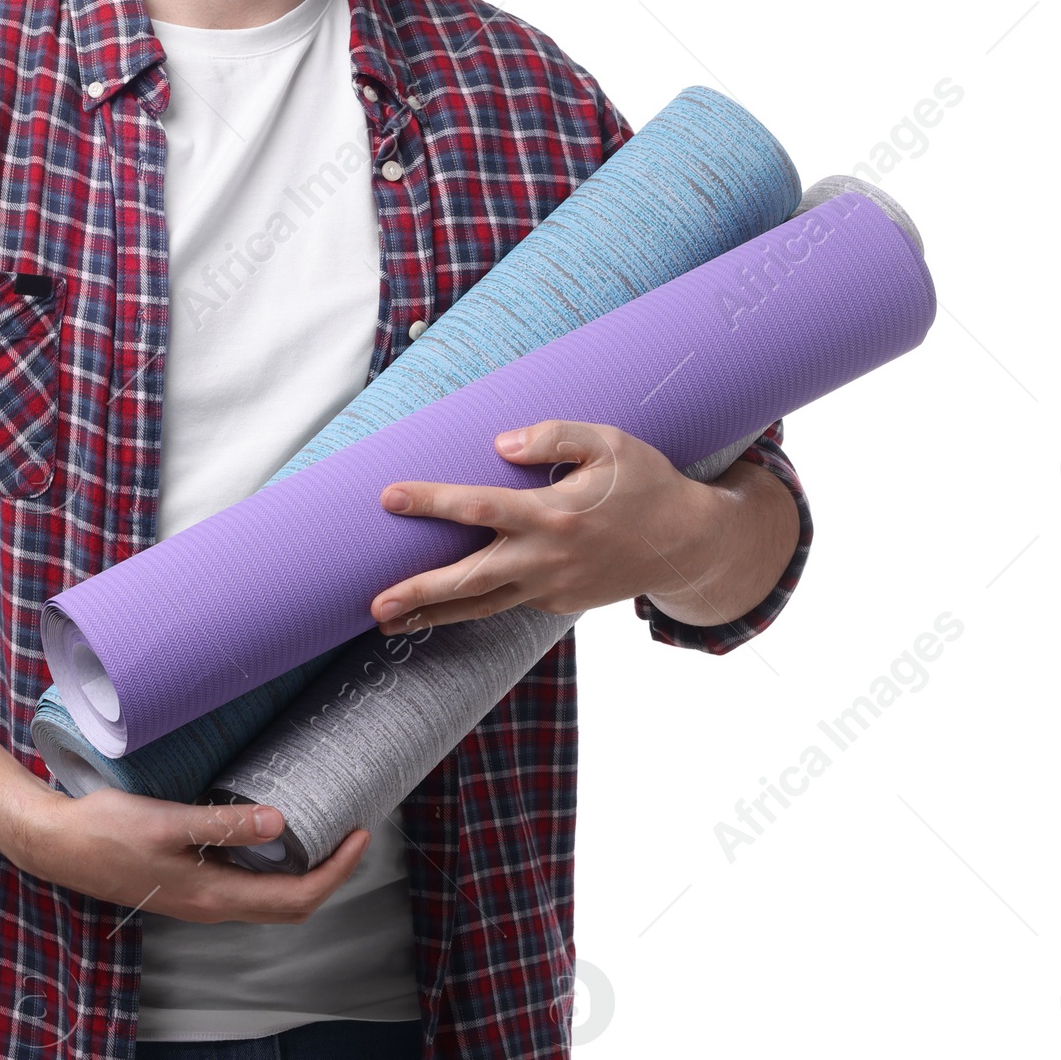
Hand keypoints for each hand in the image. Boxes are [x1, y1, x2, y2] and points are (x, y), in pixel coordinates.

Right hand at [1, 785, 371, 923]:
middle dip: (329, 874)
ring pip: (268, 897)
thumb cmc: (106, 831)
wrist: (57, 845)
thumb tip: (280, 822)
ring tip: (324, 829)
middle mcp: (211, 904)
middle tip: (355, 832)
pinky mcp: (188, 883)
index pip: (294, 897)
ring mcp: (199, 897)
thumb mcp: (166, 820)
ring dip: (303, 872)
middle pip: (289, 905)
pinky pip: (245, 885)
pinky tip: (272, 832)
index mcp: (212, 895)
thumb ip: (222, 823)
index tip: (361, 834)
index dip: (335, 871)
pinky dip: (272, 866)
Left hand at [369, 420, 717, 631]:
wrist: (687, 545)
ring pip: (482, 606)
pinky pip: (505, 604)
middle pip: (470, 579)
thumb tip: (500, 443)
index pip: (480, 508)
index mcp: (553, 515)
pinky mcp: (555, 603)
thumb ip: (554, 436)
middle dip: (419, 591)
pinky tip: (437, 606)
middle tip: (373, 603)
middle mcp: (546, 559)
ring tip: (387, 623)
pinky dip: (469, 610)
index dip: (432, 501)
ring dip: (433, 614)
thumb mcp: (610, 443)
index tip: (389, 496)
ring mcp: (550, 588)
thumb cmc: (646, 484)